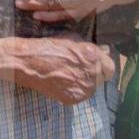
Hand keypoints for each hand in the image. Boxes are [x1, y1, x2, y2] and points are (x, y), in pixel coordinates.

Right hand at [0, 36, 114, 104]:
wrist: (27, 63)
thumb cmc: (49, 46)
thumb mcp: (72, 39)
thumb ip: (90, 47)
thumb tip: (105, 51)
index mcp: (92, 57)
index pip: (110, 67)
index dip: (102, 64)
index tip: (95, 63)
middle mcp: (91, 74)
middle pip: (103, 78)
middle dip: (95, 73)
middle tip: (81, 69)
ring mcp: (82, 89)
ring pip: (92, 88)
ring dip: (85, 82)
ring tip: (70, 75)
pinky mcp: (73, 99)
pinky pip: (80, 95)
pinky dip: (75, 90)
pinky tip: (63, 82)